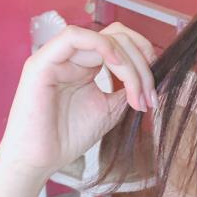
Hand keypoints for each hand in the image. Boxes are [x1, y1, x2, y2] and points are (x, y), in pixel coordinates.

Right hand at [0, 22, 156, 181]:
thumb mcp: (110, 110)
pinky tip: (116, 65)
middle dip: (142, 64)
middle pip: (117, 36)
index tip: (154, 89)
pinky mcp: (42, 62)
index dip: (144, 57)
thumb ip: (127, 89)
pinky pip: (73, 37)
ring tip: (136, 92)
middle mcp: (72, 56)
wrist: (42, 160)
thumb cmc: (68, 137)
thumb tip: (151, 78)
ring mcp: (57, 57)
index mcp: (86, 65)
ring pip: (102, 37)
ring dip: (128, 61)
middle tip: (149, 95)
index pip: (120, 43)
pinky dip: (101, 45)